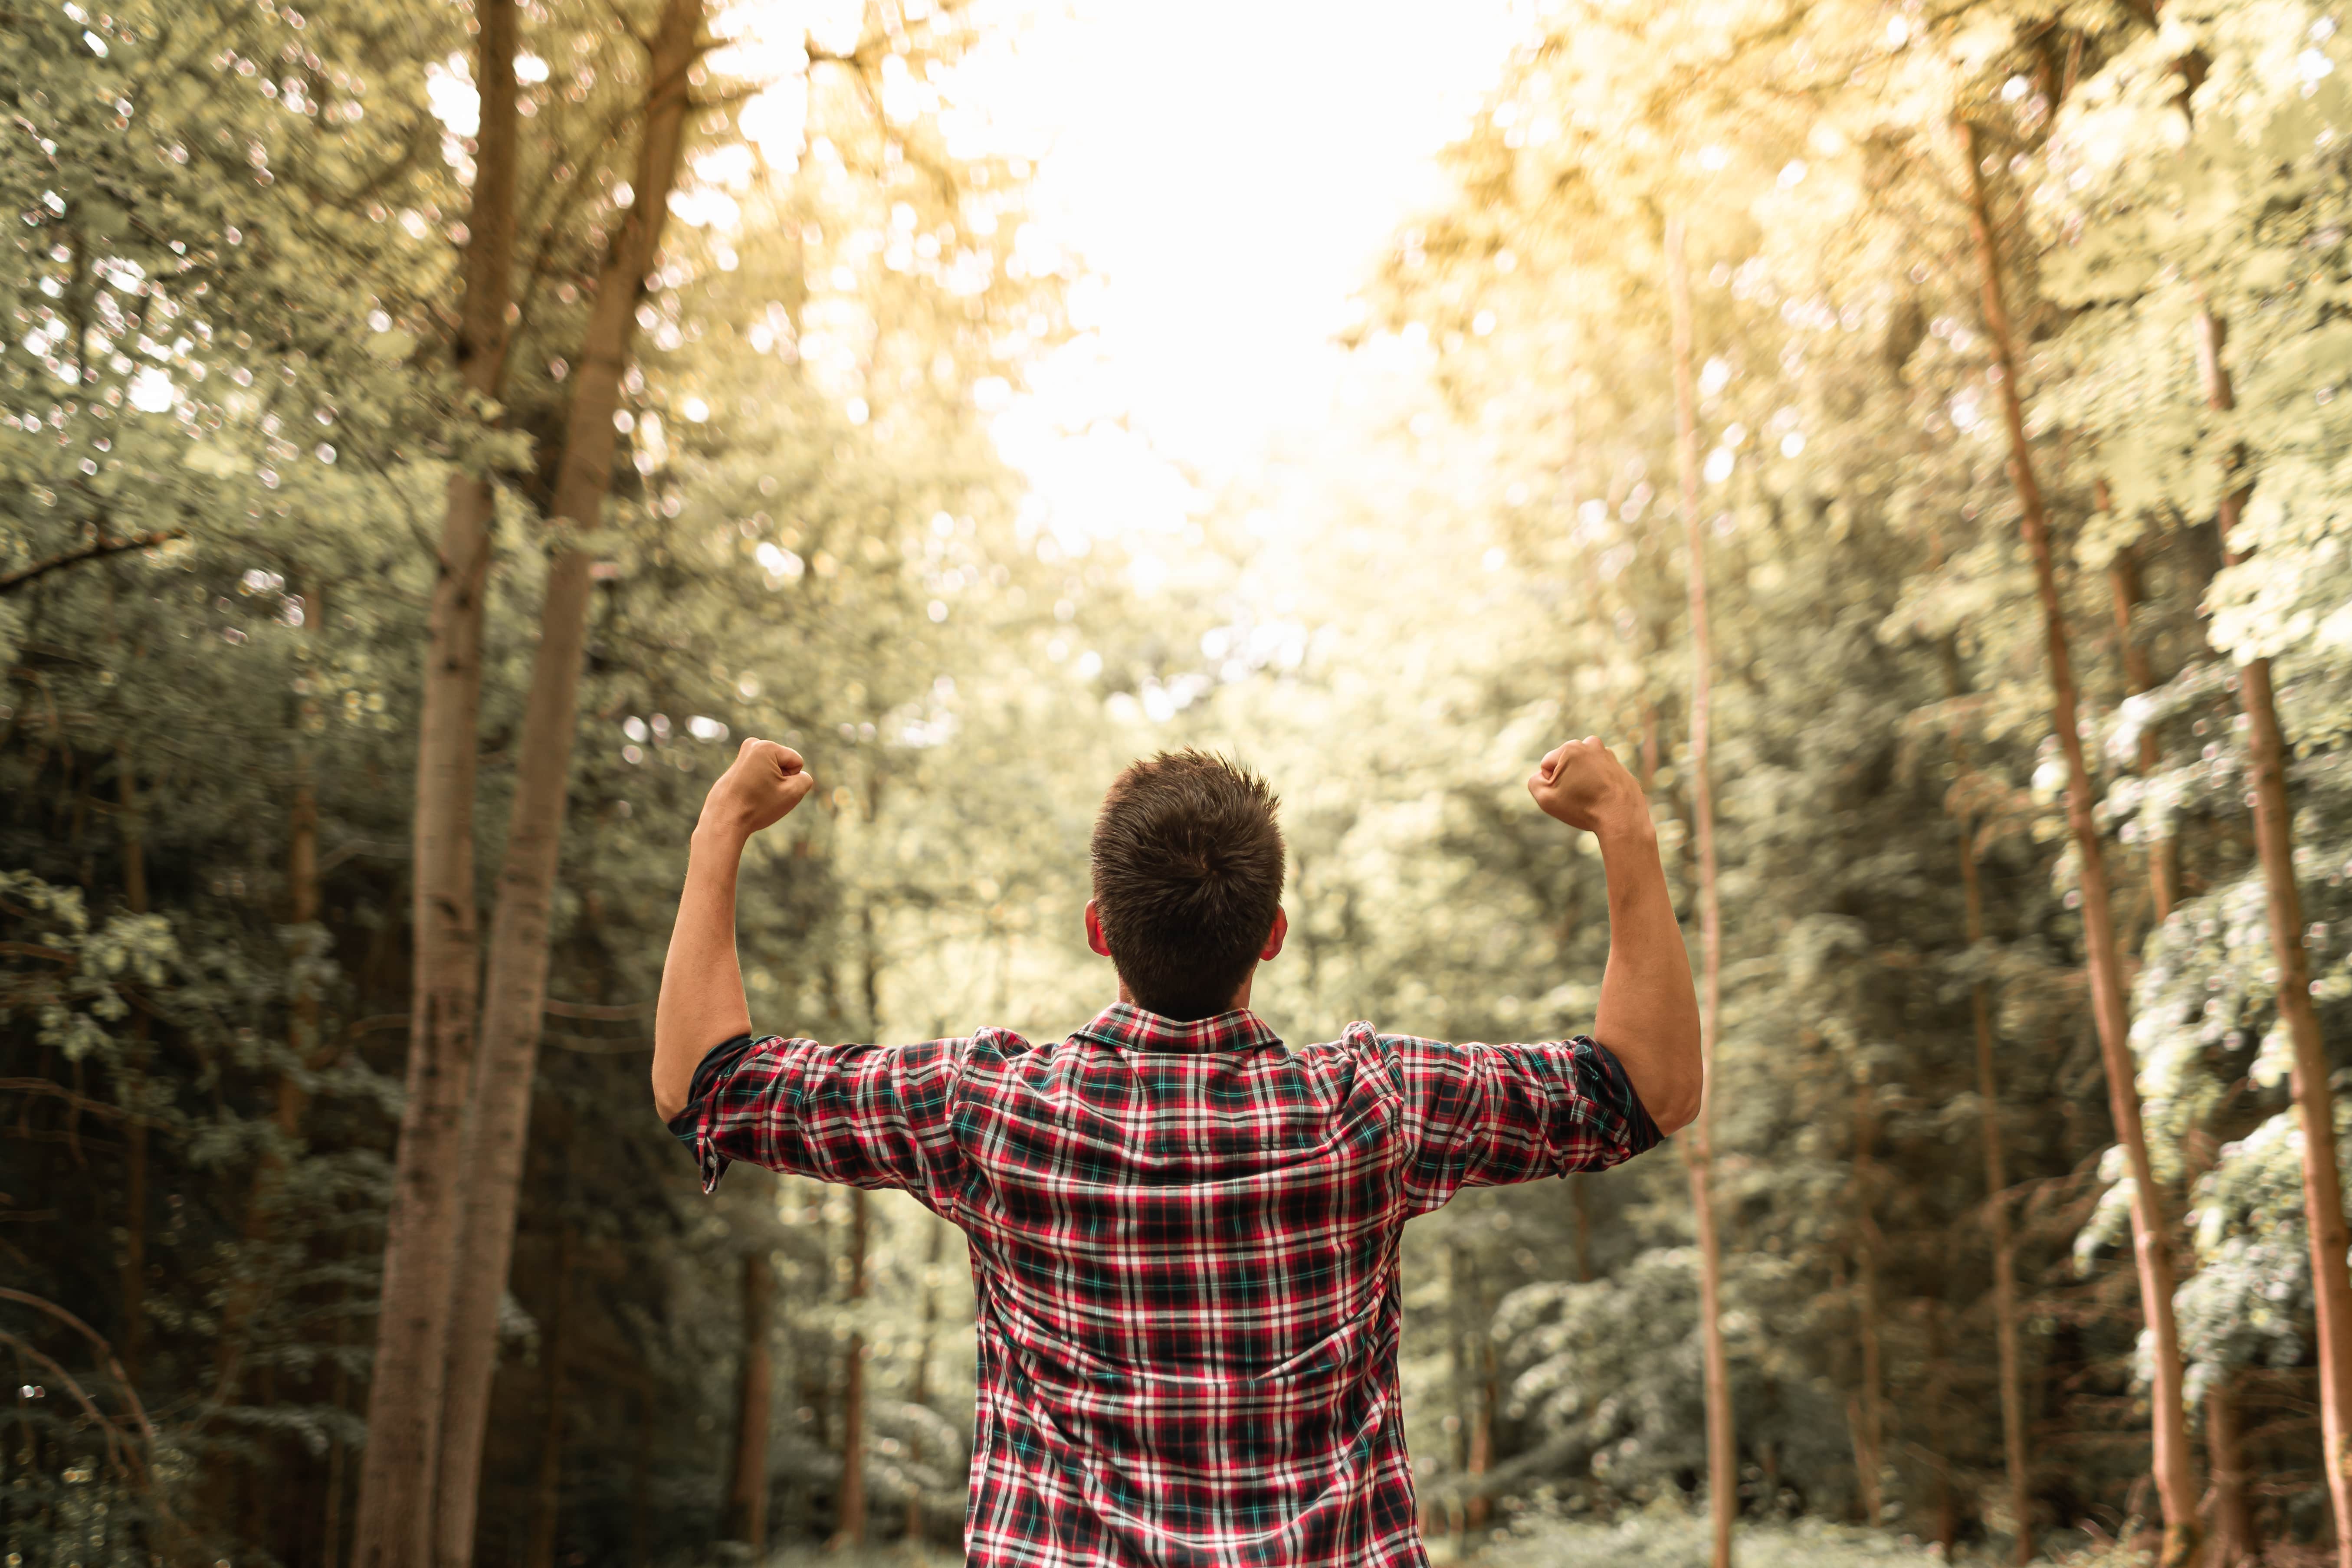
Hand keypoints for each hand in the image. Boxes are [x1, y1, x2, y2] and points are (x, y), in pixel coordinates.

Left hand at [697, 738, 816, 840]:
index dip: (792, 780)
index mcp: (766, 746)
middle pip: (784, 764)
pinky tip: (748, 797)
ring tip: (756, 796)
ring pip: (772, 771)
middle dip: (781, 780)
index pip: (796, 762)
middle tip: (765, 794)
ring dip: (770, 784)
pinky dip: (757, 786)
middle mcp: (752, 745)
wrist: (724, 821)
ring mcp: (742, 756)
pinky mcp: (735, 768)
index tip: (774, 791)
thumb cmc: (758, 806)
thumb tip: (797, 775)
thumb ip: (805, 779)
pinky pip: (758, 776)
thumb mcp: (793, 793)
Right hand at [1527, 736, 1649, 837]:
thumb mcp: (1545, 798)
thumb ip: (1535, 782)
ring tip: (1591, 798)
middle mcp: (1591, 745)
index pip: (1546, 765)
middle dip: (1567, 779)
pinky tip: (1603, 799)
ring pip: (1583, 769)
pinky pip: (1600, 775)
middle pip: (1566, 764)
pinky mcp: (1620, 767)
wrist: (1621, 818)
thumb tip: (1543, 776)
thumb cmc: (1582, 807)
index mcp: (1571, 747)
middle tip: (1577, 797)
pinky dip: (1598, 785)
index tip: (1565, 795)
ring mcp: (1608, 755)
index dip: (1550, 784)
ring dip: (1582, 781)